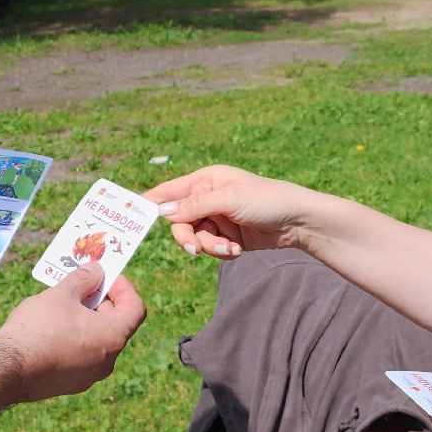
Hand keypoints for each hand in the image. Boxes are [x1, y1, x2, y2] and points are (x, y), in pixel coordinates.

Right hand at [0, 265, 145, 403]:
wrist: (6, 369)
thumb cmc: (38, 327)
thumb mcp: (62, 294)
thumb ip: (84, 279)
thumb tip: (96, 270)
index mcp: (113, 337)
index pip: (136, 309)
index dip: (124, 288)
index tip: (105, 276)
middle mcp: (107, 361)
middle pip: (116, 325)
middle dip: (102, 302)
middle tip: (82, 287)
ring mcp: (89, 376)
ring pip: (97, 343)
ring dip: (87, 321)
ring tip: (64, 306)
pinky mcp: (70, 385)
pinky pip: (81, 358)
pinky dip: (75, 341)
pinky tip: (51, 330)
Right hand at [144, 164, 326, 258]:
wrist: (298, 222)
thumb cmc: (267, 200)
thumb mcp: (229, 200)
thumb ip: (195, 206)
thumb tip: (162, 211)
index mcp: (206, 180)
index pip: (169, 191)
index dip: (151, 203)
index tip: (133, 217)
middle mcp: (207, 198)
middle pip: (179, 221)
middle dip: (188, 237)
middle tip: (195, 250)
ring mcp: (217, 218)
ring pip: (195, 238)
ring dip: (210, 247)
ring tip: (231, 248)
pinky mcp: (227, 237)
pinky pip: (211, 247)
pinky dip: (221, 251)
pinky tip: (237, 250)